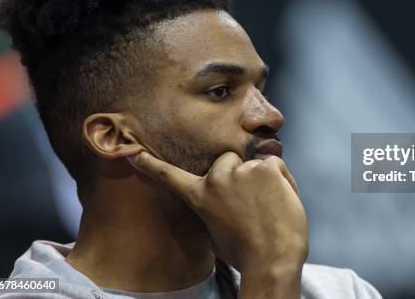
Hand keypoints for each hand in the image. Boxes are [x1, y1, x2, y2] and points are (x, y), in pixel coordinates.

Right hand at [127, 151, 308, 296]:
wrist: (271, 261)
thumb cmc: (247, 253)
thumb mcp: (217, 231)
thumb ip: (214, 206)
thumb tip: (223, 196)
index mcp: (200, 197)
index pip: (170, 176)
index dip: (150, 165)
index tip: (132, 154)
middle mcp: (216, 179)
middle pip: (228, 159)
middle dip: (238, 172)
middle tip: (250, 203)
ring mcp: (240, 171)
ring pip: (256, 163)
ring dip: (264, 180)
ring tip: (268, 210)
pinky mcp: (264, 167)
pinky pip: (275, 164)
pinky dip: (282, 180)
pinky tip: (279, 203)